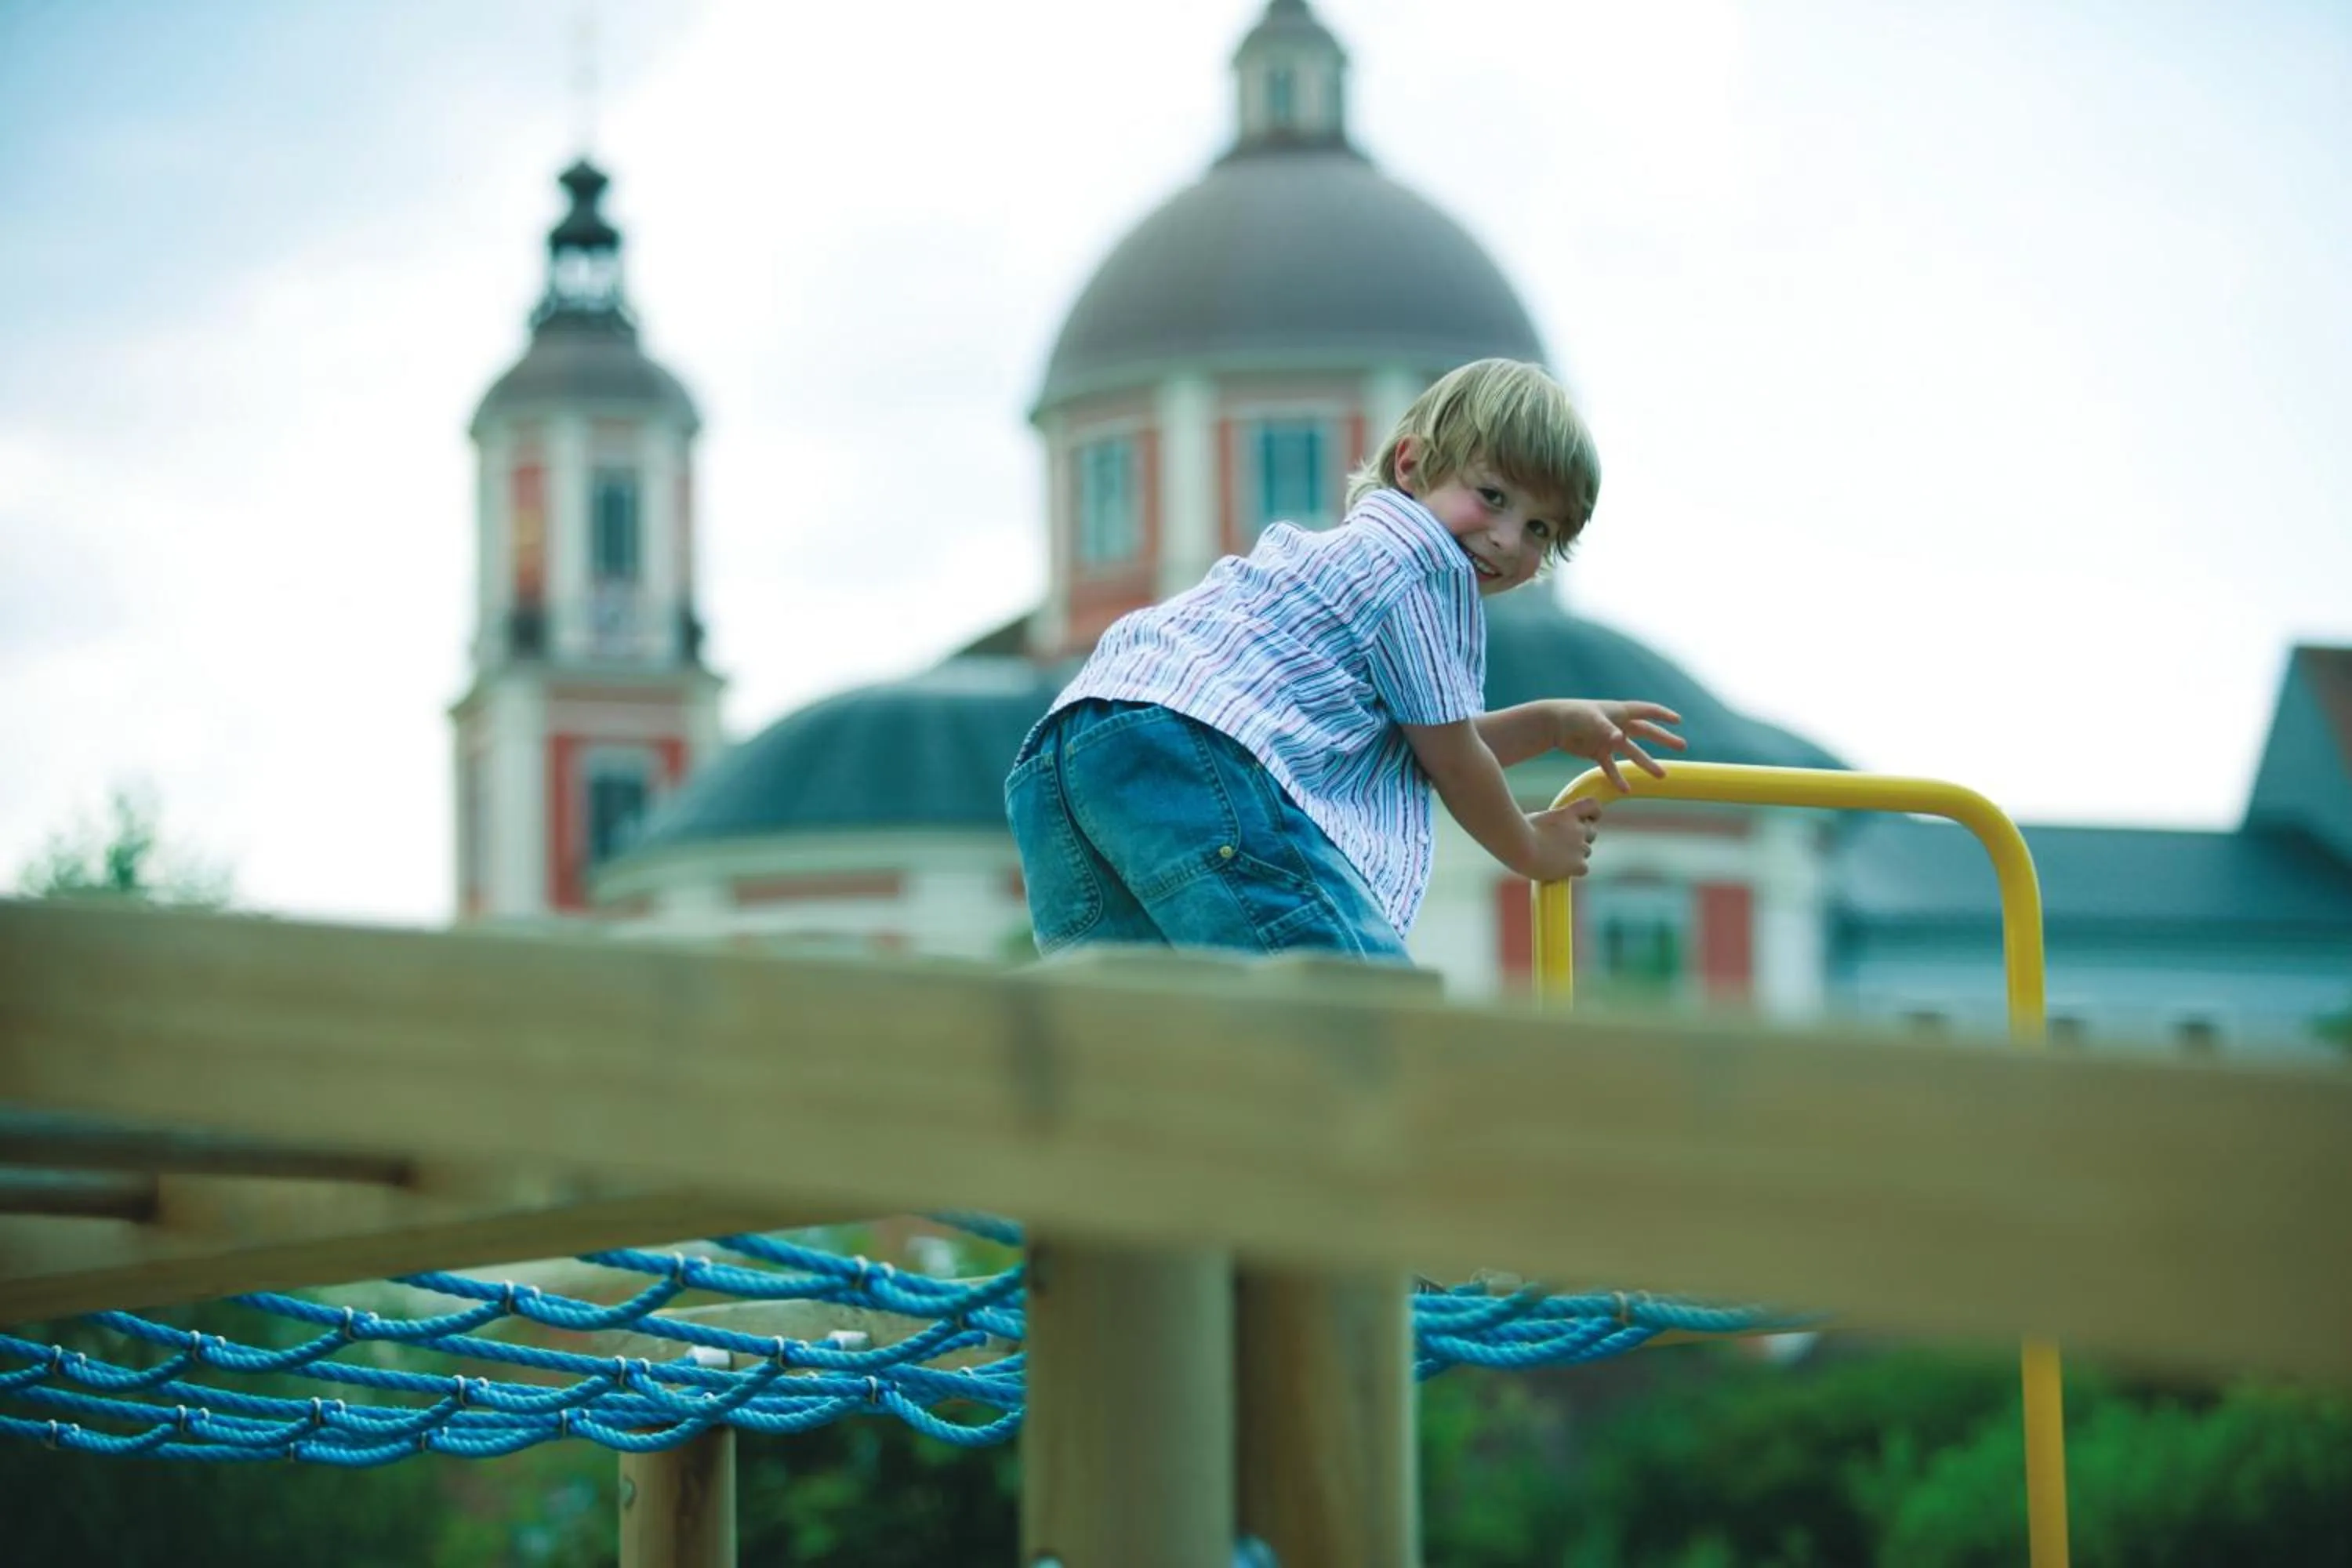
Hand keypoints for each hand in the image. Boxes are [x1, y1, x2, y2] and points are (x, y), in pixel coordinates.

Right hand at [1523, 798, 1602, 882]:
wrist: (1520, 846)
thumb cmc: (1515, 832)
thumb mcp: (1532, 819)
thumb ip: (1543, 823)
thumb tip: (1536, 832)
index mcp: (1567, 812)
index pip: (1593, 806)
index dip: (1592, 813)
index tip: (1586, 818)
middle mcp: (1578, 828)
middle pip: (1591, 832)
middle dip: (1581, 837)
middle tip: (1563, 845)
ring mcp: (1579, 846)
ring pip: (1587, 851)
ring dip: (1576, 854)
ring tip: (1556, 859)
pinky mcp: (1577, 864)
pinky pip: (1584, 868)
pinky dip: (1575, 870)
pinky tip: (1561, 871)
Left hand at [1551, 700, 1686, 792]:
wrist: (1552, 724)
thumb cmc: (1572, 715)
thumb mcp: (1591, 720)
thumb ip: (1606, 729)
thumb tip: (1619, 739)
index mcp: (1620, 712)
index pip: (1647, 710)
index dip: (1662, 715)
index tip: (1678, 721)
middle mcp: (1618, 725)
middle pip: (1646, 732)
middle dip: (1663, 739)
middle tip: (1682, 746)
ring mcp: (1608, 740)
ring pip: (1632, 753)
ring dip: (1646, 763)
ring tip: (1661, 775)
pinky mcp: (1598, 752)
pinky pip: (1611, 767)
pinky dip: (1618, 778)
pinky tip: (1626, 790)